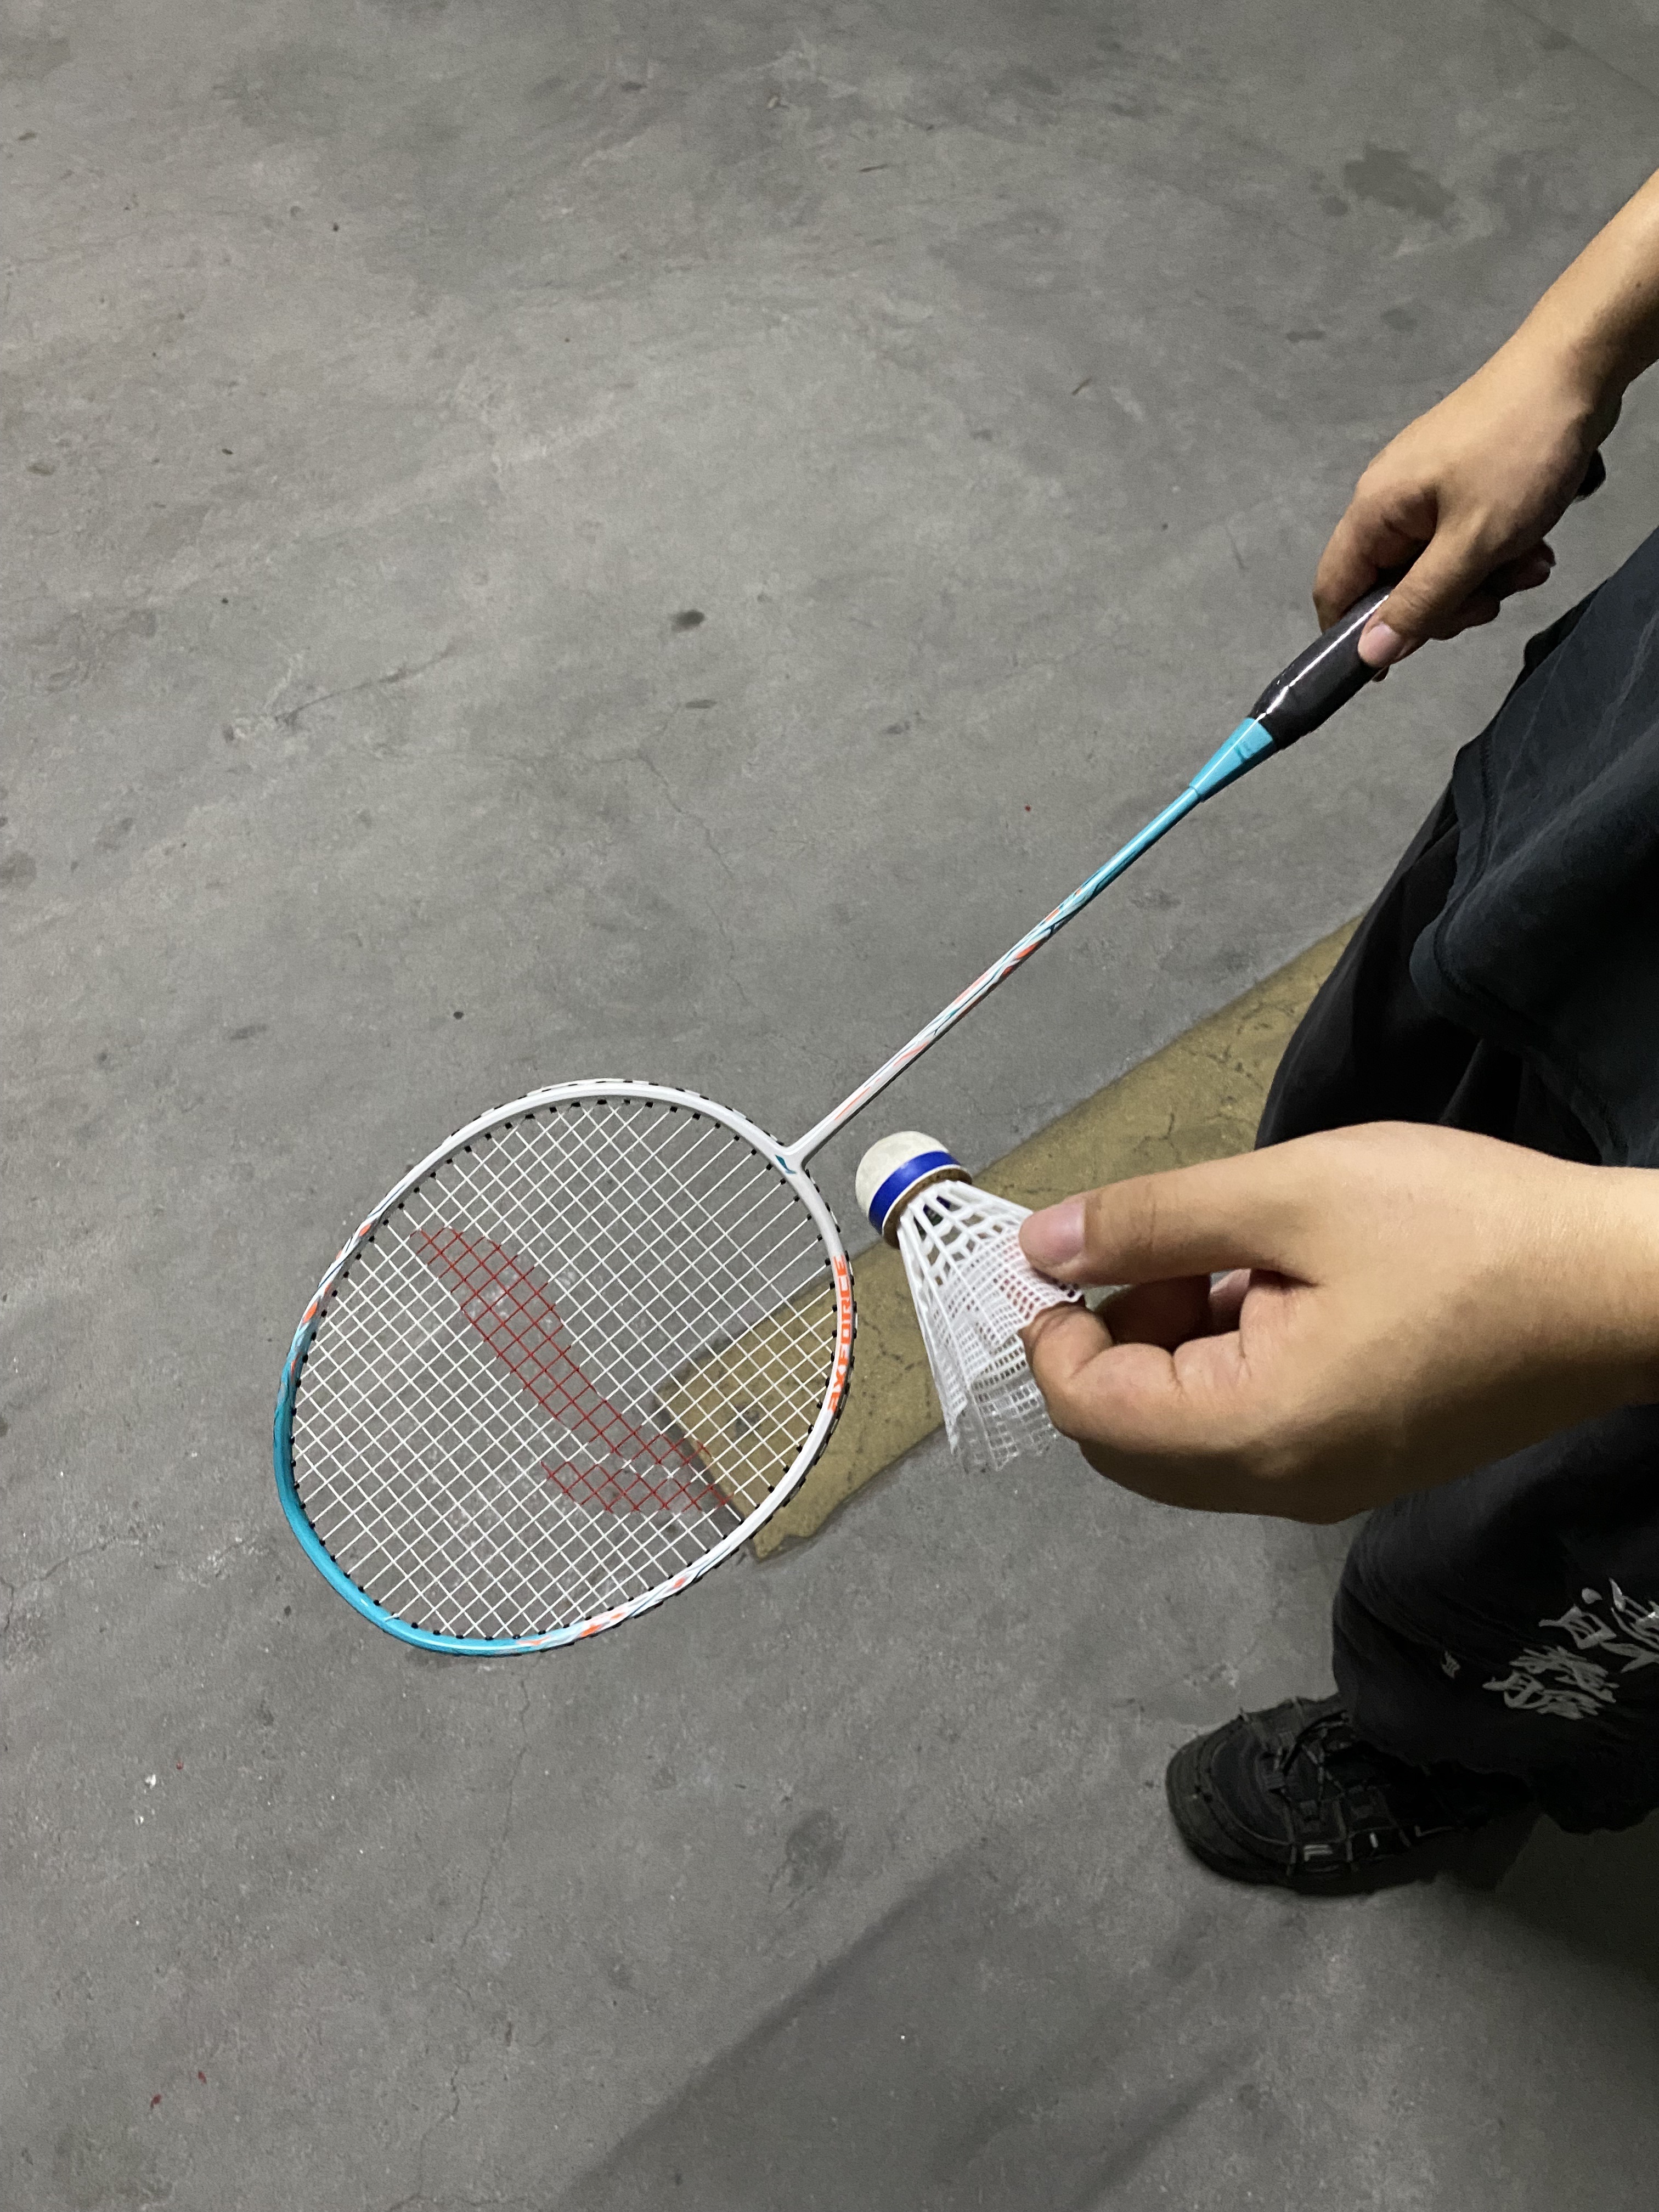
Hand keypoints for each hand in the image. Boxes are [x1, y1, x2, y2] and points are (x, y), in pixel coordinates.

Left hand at [1018, 1124, 1658, 1523]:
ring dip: (1177, 1341)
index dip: (1053, 1333)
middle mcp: (1277, 1487)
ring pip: (1186, 1430)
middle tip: (1175, 1245)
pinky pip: (1249, 1427)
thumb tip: (1038, 1250)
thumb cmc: (1460, 1230)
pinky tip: (1285, 1282)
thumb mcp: (1290, 1195)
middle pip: (1126, 1437)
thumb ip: (1152, 1224)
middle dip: (1118, 1336)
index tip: (1074, 1252)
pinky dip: (1231, 1356)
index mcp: (1252, 1432)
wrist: (1622, 1288)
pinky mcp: (1360, 1463)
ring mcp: (1323, 1486)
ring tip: (1245, 1251)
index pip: (1088, 1414)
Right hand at [1313, 345, 1608, 667]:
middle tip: (1491, 600)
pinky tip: (1532, 544)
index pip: (1334, 590)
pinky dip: (1495, 552)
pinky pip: (1462, 539)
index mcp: (1373, 511)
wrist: (1575, 366)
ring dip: (1481, 581)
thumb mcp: (1472, 544)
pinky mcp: (1460, 481)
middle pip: (1391, 587)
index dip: (1351, 636)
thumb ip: (1420, 604)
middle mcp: (1388, 501)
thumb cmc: (1519, 452)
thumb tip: (1370, 653)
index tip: (1391, 667)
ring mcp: (1425, 490)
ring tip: (1528, 563)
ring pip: (1434, 567)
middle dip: (1443, 606)